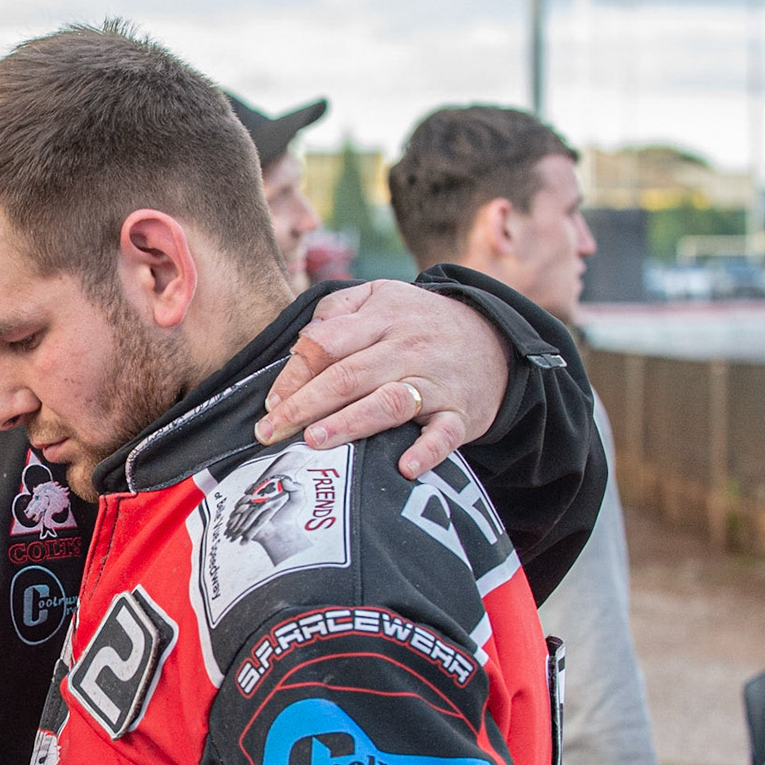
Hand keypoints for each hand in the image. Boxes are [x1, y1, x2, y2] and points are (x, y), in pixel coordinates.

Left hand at [254, 280, 509, 479]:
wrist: (494, 337)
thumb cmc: (417, 322)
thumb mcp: (380, 297)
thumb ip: (335, 310)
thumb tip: (299, 344)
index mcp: (381, 318)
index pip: (327, 344)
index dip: (294, 374)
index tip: (270, 403)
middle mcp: (406, 348)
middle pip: (348, 375)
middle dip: (304, 405)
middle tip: (271, 431)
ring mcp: (434, 382)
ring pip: (388, 402)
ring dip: (351, 422)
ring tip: (316, 441)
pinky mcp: (460, 414)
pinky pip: (444, 434)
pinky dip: (428, 451)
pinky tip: (406, 467)